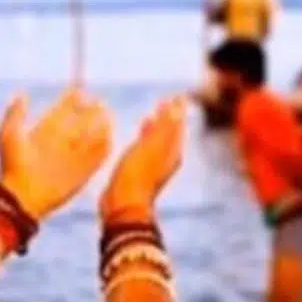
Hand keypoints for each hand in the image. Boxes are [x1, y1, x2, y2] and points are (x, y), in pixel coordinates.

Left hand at [0, 88, 112, 221]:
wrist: (20, 196)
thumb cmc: (12, 165)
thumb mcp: (8, 135)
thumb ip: (16, 114)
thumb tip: (22, 94)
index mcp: (45, 131)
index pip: (64, 111)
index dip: (72, 101)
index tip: (81, 93)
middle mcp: (61, 142)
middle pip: (81, 122)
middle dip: (92, 113)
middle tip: (101, 104)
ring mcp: (71, 158)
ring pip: (91, 139)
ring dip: (100, 129)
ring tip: (108, 119)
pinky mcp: (81, 174)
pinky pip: (96, 160)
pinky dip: (103, 150)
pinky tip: (109, 140)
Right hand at [100, 97, 187, 221]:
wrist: (123, 204)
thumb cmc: (137, 174)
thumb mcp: (151, 146)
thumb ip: (164, 126)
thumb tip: (177, 108)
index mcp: (172, 152)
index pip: (178, 126)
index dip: (177, 111)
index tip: (176, 96)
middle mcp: (167, 159)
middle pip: (171, 133)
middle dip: (169, 117)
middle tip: (165, 102)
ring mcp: (154, 167)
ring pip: (159, 142)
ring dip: (157, 128)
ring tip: (151, 116)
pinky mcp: (140, 171)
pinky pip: (146, 150)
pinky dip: (145, 139)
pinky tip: (138, 138)